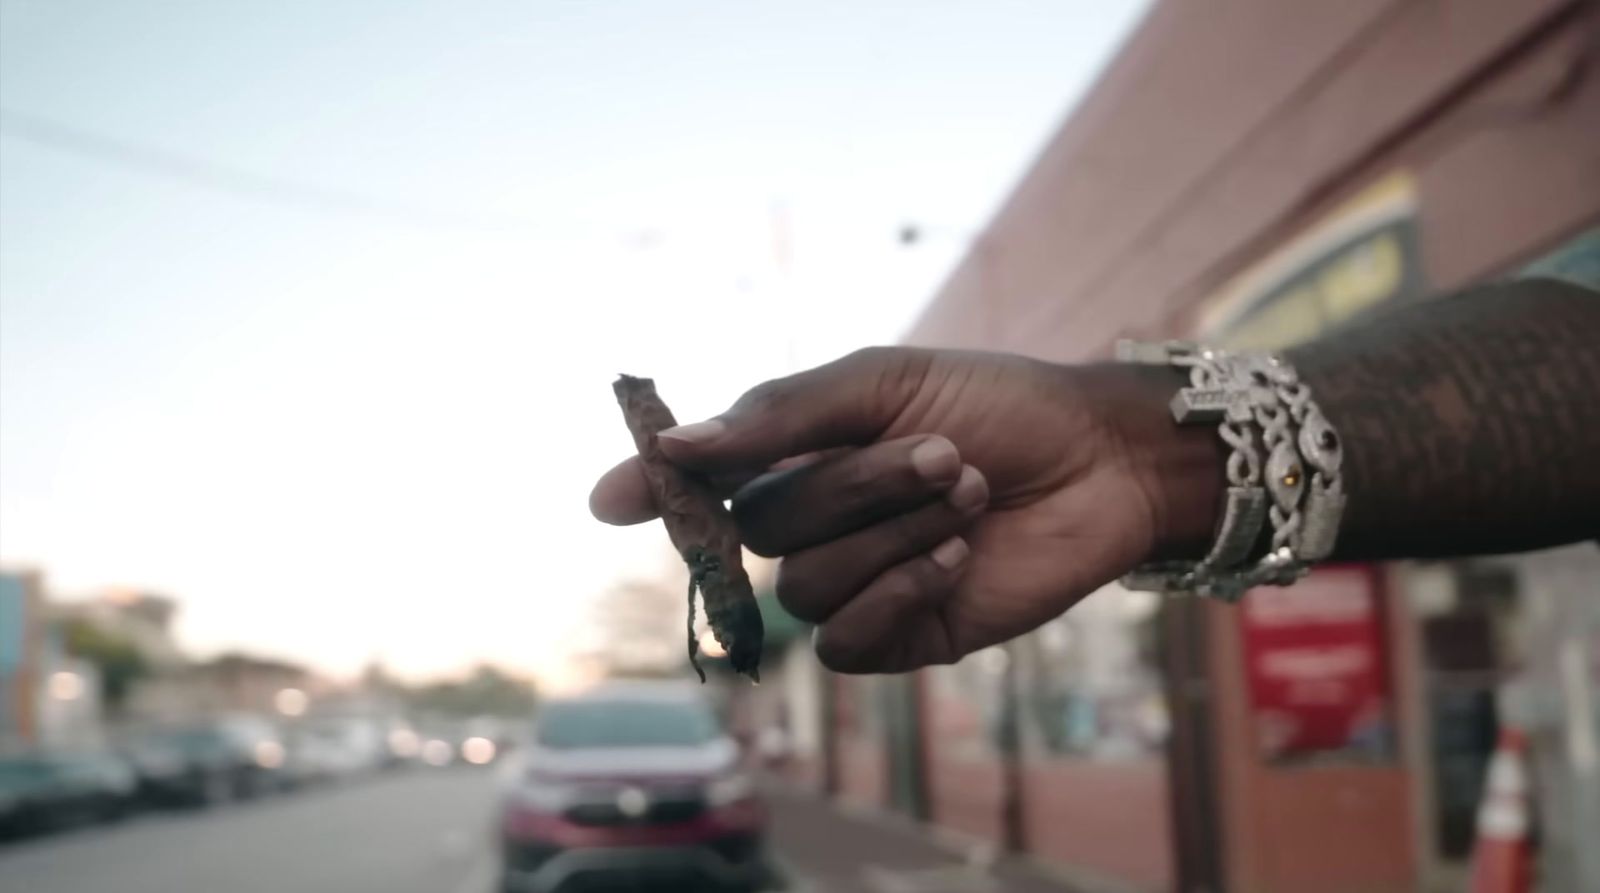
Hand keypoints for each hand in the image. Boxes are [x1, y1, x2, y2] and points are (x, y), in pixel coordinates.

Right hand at [589, 347, 1220, 672]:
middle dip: (859, 485)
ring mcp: (851, 584)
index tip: (606, 501)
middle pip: (766, 527)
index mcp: (795, 455)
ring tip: (967, 495)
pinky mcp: (896, 637)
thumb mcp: (885, 382)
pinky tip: (958, 557)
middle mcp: (810, 523)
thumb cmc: (997, 405)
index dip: (651, 491)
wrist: (1099, 462)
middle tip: (940, 450)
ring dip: (897, 533)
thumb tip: (677, 447)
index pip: (698, 485)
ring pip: (810, 585)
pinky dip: (904, 590)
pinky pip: (849, 638)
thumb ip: (780, 414)